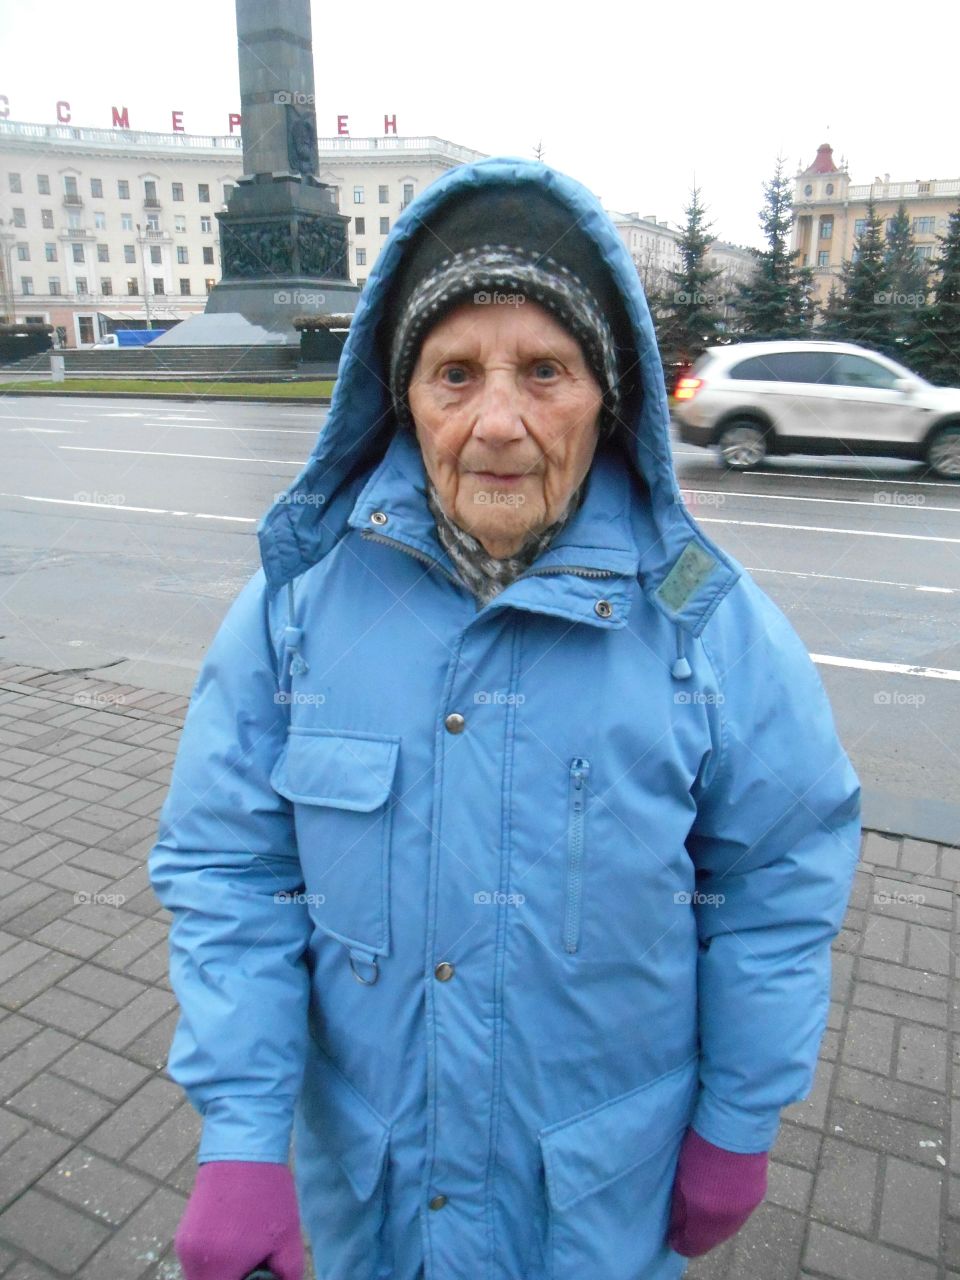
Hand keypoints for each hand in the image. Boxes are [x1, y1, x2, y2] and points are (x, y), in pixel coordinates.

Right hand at [175, 1161, 303, 1279]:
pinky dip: (215, 1258)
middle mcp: (192, 1261)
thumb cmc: (268, 1195)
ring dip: (223, 1271)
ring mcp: (184, 1246)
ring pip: (203, 1275)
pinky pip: (199, 1259)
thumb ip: (285, 1275)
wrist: (242, 1150)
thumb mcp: (287, 1240)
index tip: (257, 1275)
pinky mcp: (183, 1233)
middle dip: (232, 1279)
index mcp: (217, 1268)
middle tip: (255, 1263)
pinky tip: (235, 1236)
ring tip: (247, 1247)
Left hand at [667, 1128, 767, 1256]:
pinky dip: (727, 1210)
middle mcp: (731, 1217)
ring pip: (728, 1225)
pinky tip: (719, 1199)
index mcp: (708, 1214)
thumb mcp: (682, 1178)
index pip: (695, 1244)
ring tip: (701, 1212)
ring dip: (714, 1223)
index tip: (673, 1238)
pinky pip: (739, 1211)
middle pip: (713, 1237)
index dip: (683, 1243)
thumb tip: (678, 1228)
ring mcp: (747, 1205)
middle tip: (685, 1225)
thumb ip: (680, 1207)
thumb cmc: (702, 1146)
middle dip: (699, 1234)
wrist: (736, 1122)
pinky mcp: (757, 1192)